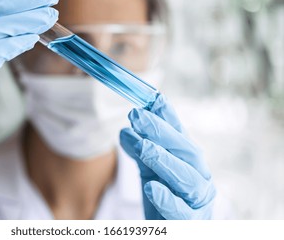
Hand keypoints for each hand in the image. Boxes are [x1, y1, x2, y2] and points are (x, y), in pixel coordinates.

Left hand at [120, 94, 215, 218]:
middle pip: (187, 151)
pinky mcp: (191, 223)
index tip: (152, 98)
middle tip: (137, 115)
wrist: (172, 230)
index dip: (168, 115)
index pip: (180, 134)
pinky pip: (182, 212)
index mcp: (189, 161)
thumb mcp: (151, 170)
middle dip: (161, 132)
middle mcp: (199, 177)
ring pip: (188, 178)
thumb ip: (142, 150)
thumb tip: (126, 128)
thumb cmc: (164, 198)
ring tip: (142, 145)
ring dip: (163, 159)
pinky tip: (150, 187)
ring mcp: (199, 201)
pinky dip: (167, 199)